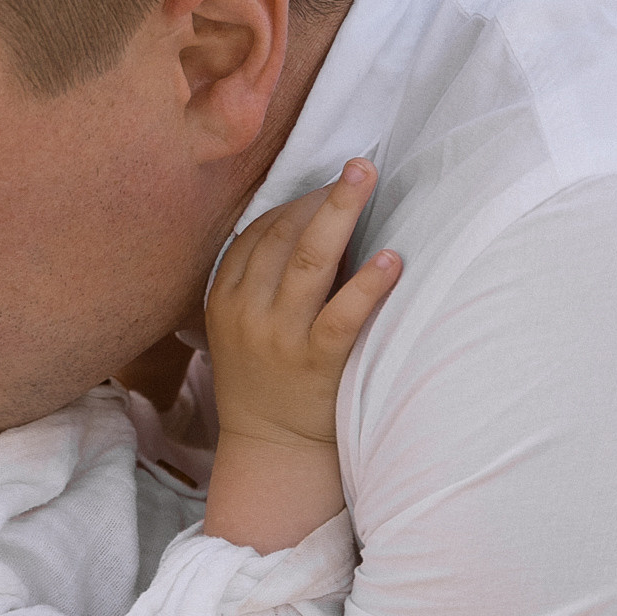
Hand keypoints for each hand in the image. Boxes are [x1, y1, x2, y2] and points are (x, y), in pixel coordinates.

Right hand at [206, 161, 400, 446]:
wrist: (272, 450)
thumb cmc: (267, 378)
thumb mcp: (244, 325)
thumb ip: (264, 280)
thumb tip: (319, 221)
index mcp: (224, 299)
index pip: (256, 234)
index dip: (294, 204)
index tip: (329, 185)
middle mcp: (247, 313)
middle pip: (282, 238)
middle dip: (321, 197)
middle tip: (359, 164)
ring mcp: (279, 338)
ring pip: (308, 263)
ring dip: (340, 215)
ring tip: (368, 179)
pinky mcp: (315, 364)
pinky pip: (342, 315)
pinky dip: (367, 285)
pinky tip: (392, 259)